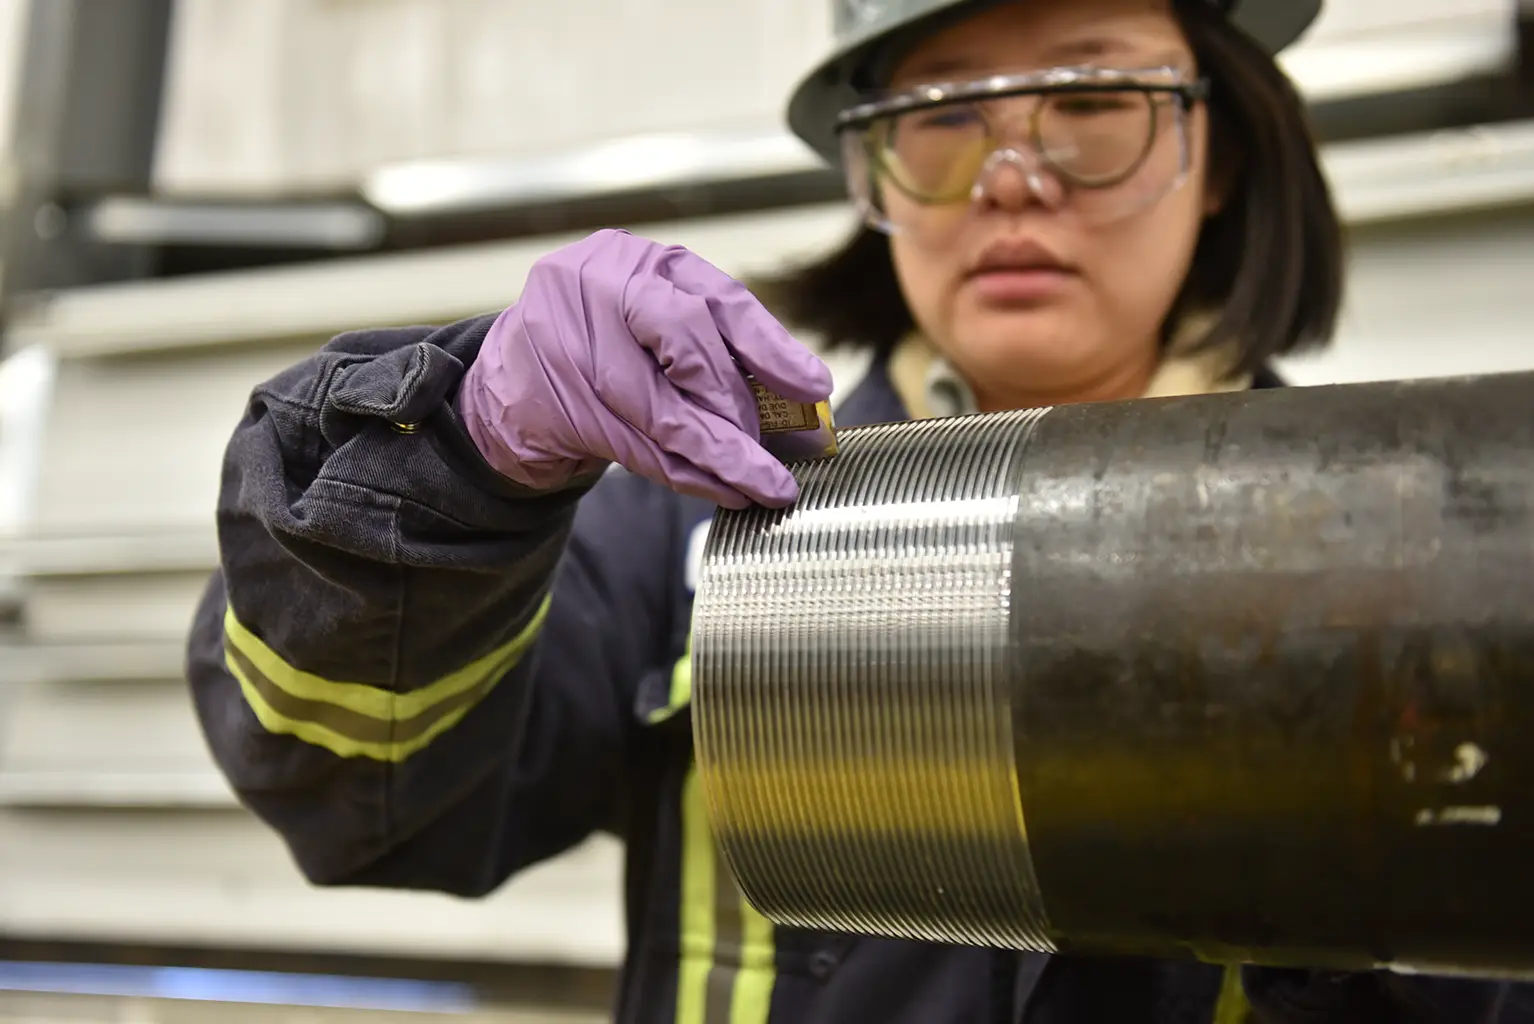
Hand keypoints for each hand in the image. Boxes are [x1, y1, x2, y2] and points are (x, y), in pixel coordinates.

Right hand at [458, 229, 833, 508]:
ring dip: (723, 457)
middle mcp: (602, 288)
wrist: (514, 377)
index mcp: (641, 261)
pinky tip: (725, 489)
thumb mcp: (657, 319)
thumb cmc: (604, 343)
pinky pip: (639, 449)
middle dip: (738, 406)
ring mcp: (570, 344)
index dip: (773, 348)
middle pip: (687, 348)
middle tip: (774, 448)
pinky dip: (689, 475)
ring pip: (664, 411)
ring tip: (766, 485)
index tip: (815, 388)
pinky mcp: (557, 402)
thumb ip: (715, 344)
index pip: (720, 301)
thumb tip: (801, 399)